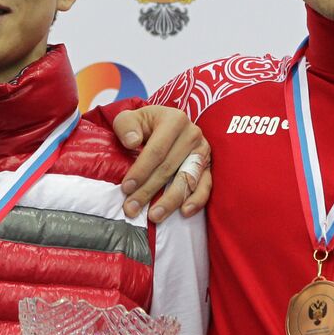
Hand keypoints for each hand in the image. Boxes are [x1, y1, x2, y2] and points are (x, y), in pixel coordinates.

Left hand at [111, 106, 210, 222]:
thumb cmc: (143, 124)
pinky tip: (184, 212)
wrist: (163, 124)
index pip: (157, 150)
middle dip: (148, 191)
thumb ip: (125, 125)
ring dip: (170, 200)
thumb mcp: (129, 118)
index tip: (126, 188)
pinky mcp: (208, 166)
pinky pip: (206, 185)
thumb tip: (132, 142)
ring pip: (187, 179)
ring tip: (154, 216)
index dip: (141, 170)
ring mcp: (202, 151)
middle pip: (169, 168)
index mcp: (174, 120)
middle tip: (132, 209)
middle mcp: (192, 134)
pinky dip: (196, 200)